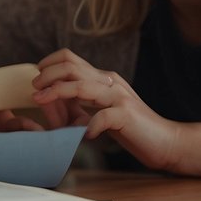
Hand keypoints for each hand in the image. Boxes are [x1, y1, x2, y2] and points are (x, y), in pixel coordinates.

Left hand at [31, 48, 181, 170]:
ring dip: (57, 92)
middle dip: (46, 75)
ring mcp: (118, 97)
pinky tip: (83, 136)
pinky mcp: (126, 115)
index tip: (35, 79)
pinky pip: (102, 116)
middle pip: (71, 66)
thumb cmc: (129, 130)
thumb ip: (72, 110)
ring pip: (82, 86)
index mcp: (101, 79)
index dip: (48, 64)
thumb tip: (46, 104)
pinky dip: (88, 126)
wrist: (166, 142)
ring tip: (41, 101)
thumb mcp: (94, 116)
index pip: (70, 58)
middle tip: (34, 90)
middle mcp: (108, 82)